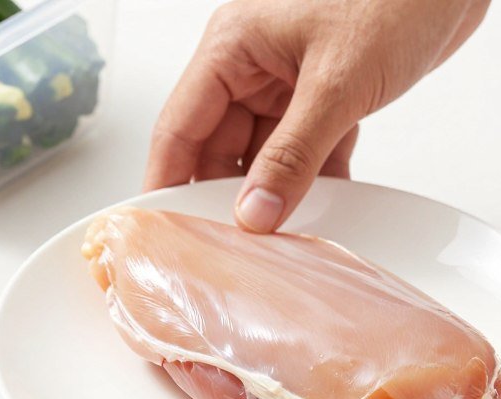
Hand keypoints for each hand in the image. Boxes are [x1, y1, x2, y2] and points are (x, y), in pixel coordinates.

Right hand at [144, 0, 489, 231]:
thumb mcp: (336, 83)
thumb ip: (293, 155)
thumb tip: (256, 212)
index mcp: (232, 47)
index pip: (179, 128)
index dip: (166, 182)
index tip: (163, 231)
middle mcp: (252, 66)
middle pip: (217, 148)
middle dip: (225, 197)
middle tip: (228, 248)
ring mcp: (288, 83)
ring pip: (262, 155)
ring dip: (272, 193)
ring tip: (275, 238)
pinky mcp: (326, 96)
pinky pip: (306, 151)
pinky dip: (314, 180)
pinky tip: (321, 212)